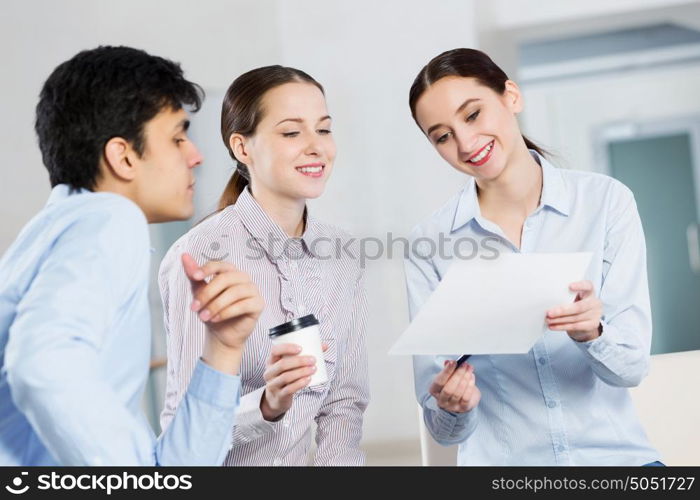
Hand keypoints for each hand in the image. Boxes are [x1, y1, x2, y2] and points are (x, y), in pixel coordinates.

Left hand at [182, 253, 263, 372]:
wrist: (222, 334)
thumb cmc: (213, 311)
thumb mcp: (200, 293)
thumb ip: (194, 275)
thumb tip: (184, 256)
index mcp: (230, 272)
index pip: (220, 265)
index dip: (207, 269)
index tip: (194, 276)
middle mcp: (243, 278)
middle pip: (226, 278)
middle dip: (208, 293)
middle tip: (194, 307)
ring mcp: (253, 290)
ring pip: (234, 292)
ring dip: (216, 305)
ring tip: (204, 316)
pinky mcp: (258, 304)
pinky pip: (243, 305)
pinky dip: (227, 312)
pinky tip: (216, 318)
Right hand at [260, 342, 328, 420]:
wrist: (277, 398)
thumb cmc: (286, 376)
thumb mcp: (290, 365)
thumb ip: (305, 354)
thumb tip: (324, 346)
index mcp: (271, 361)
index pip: (275, 350)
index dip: (287, 348)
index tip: (301, 348)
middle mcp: (269, 372)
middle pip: (282, 364)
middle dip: (299, 361)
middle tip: (313, 360)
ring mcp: (273, 384)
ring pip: (286, 377)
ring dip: (302, 372)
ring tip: (313, 369)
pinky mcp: (279, 395)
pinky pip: (289, 389)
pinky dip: (300, 384)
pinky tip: (308, 380)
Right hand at [429, 360, 479, 413]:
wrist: (461, 400)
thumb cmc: (452, 385)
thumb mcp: (447, 377)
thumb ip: (447, 369)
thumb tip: (448, 362)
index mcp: (434, 390)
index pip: (439, 381)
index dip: (446, 372)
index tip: (453, 362)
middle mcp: (441, 400)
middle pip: (449, 388)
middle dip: (458, 375)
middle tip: (464, 365)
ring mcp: (452, 406)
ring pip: (458, 392)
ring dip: (465, 378)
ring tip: (469, 369)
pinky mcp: (463, 408)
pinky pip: (466, 397)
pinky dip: (470, 386)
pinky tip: (472, 377)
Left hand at [546, 280, 601, 341]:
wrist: (587, 321)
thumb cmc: (576, 305)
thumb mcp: (574, 298)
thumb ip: (566, 296)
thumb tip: (547, 299)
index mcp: (589, 292)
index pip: (588, 286)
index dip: (580, 286)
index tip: (570, 286)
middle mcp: (595, 302)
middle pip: (579, 307)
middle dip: (562, 310)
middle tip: (549, 313)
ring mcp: (596, 314)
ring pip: (575, 318)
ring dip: (559, 320)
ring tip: (548, 320)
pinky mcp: (593, 325)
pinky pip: (575, 326)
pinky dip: (562, 326)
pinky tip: (553, 326)